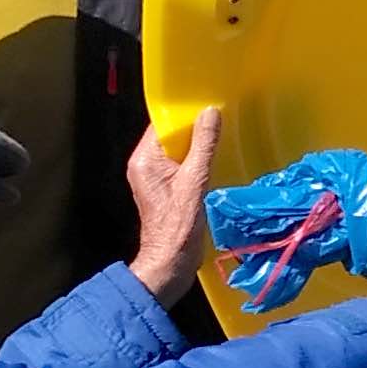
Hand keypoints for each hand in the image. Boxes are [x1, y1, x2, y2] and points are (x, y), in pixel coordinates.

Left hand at [126, 106, 220, 300]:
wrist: (170, 264)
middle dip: (194, 127)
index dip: (183, 113)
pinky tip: (216, 158)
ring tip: (221, 135)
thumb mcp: (194, 183)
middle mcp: (145, 165)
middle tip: (220, 117)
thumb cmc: (178, 227)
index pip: (162, 123)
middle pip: (171, 135)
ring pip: (179, 150)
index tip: (206, 103)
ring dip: (198, 144)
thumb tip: (210, 112)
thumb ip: (203, 146)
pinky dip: (198, 160)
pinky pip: (183, 164)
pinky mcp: (167, 188)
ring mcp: (156, 177)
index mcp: (144, 159)